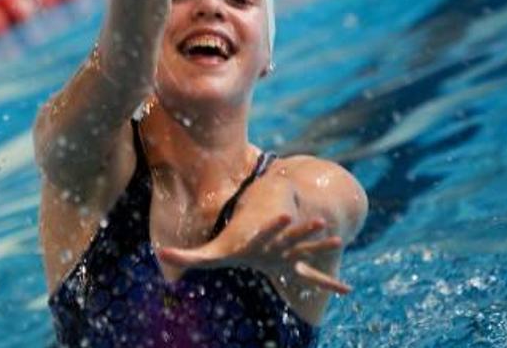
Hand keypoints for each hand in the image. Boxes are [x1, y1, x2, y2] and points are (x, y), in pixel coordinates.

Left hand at [157, 214, 352, 293]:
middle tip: (321, 222)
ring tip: (337, 239)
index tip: (285, 213)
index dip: (272, 225)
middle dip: (304, 230)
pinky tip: (347, 292)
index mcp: (257, 241)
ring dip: (321, 246)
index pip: (264, 232)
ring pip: (307, 248)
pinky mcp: (295, 267)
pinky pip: (314, 277)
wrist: (255, 235)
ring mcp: (289, 254)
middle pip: (290, 236)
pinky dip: (329, 285)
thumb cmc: (231, 248)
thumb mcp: (209, 254)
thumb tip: (159, 253)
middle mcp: (277, 245)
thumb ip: (186, 255)